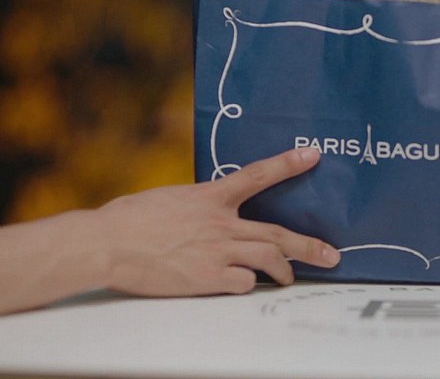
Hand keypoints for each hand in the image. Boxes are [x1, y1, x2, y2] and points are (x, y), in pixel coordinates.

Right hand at [98, 147, 338, 296]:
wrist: (107, 243)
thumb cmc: (130, 219)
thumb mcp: (171, 198)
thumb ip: (200, 204)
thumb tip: (212, 209)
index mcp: (210, 196)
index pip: (257, 176)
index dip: (287, 164)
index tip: (312, 155)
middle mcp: (221, 223)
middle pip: (277, 234)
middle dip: (309, 245)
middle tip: (332, 255)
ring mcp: (217, 251)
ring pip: (269, 260)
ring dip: (285, 271)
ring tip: (290, 277)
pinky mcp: (208, 278)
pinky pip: (242, 283)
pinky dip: (247, 285)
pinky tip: (242, 285)